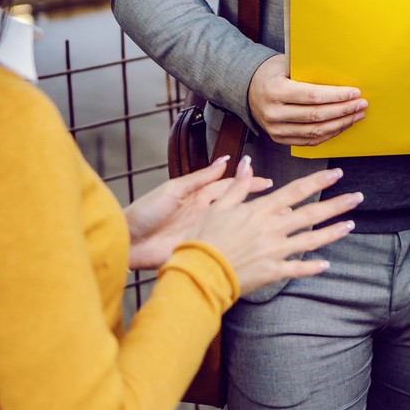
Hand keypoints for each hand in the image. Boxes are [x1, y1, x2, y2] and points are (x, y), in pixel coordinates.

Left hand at [125, 154, 272, 270]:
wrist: (128, 241)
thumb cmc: (145, 212)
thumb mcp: (174, 189)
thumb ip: (200, 178)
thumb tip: (224, 161)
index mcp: (199, 197)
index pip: (229, 187)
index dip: (248, 183)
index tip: (268, 182)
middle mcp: (205, 214)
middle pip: (236, 207)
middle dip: (256, 205)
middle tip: (280, 204)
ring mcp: (204, 232)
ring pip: (233, 227)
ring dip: (251, 225)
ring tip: (273, 225)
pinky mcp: (200, 248)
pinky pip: (222, 245)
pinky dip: (238, 245)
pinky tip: (253, 246)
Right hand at [181, 161, 362, 295]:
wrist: (198, 271)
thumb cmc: (203, 237)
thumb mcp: (217, 206)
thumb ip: (237, 185)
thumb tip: (246, 161)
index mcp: (260, 210)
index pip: (295, 191)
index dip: (318, 182)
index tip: (338, 174)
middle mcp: (272, 229)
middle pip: (311, 214)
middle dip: (336, 204)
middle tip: (357, 197)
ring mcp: (275, 251)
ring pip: (311, 240)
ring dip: (332, 232)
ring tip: (350, 225)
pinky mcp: (272, 272)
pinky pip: (297, 269)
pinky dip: (312, 268)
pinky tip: (326, 265)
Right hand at [249, 54, 365, 146]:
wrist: (247, 89)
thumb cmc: (272, 73)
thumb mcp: (286, 64)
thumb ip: (308, 71)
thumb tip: (342, 75)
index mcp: (275, 91)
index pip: (313, 96)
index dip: (337, 96)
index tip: (355, 92)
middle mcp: (273, 113)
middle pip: (317, 116)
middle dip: (343, 110)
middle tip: (361, 104)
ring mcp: (275, 129)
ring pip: (315, 132)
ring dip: (340, 124)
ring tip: (357, 115)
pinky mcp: (279, 139)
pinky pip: (309, 140)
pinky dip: (329, 134)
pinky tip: (342, 125)